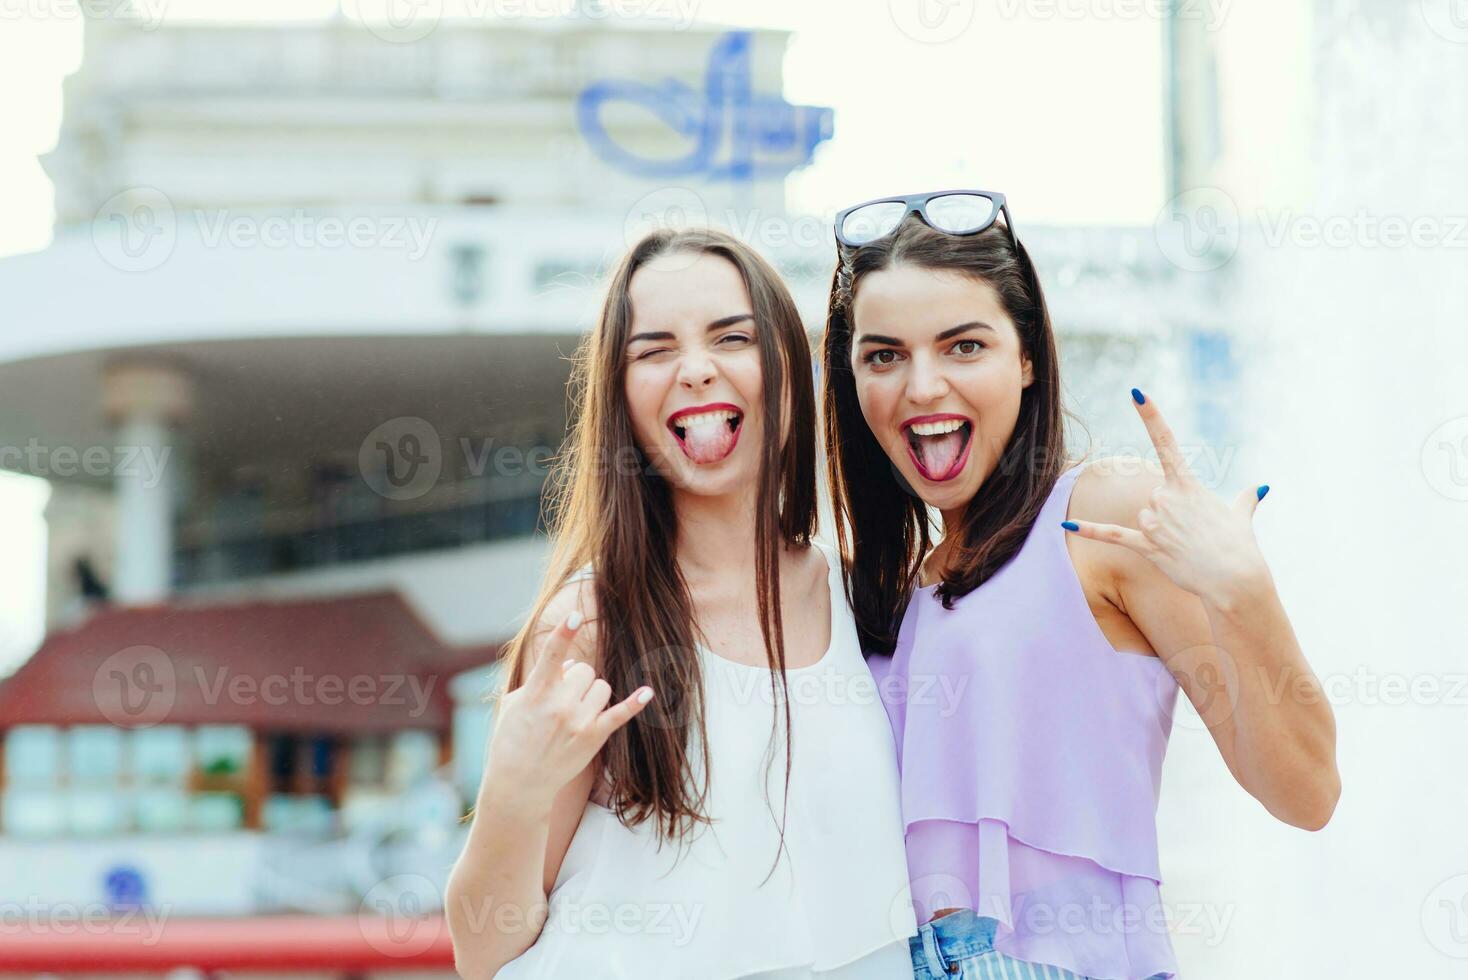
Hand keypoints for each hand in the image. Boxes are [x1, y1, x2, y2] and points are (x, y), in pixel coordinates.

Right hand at [485, 612, 653, 806]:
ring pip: (601, 687)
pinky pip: (619, 714)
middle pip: (585, 670)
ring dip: (591, 694)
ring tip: (574, 712)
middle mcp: (559, 705)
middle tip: (561, 699)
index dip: (564, 633)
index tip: (576, 615)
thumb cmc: (511, 740)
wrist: (519, 784)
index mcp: (536, 692)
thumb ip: (541, 679)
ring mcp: (578, 722)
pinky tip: (648, 692)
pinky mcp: (594, 737)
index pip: (552, 656)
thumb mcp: (515, 704)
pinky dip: (635, 703)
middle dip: (576, 680)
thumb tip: (573, 662)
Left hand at [1063, 389, 1271, 604]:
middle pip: (1154, 498)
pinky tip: (1065, 525)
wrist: (1235, 579)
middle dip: (1169, 515)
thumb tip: (1260, 489)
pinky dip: (1089, 530)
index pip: (1166, 441)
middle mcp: (1166, 497)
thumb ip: (1245, 500)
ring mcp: (1155, 521)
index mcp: (1187, 484)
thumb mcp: (1241, 517)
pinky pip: (1112, 535)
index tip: (1136, 393)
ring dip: (1160, 533)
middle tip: (1193, 534)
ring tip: (1184, 547)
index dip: (1151, 415)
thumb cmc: (1240, 547)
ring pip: (1144, 519)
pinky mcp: (1146, 545)